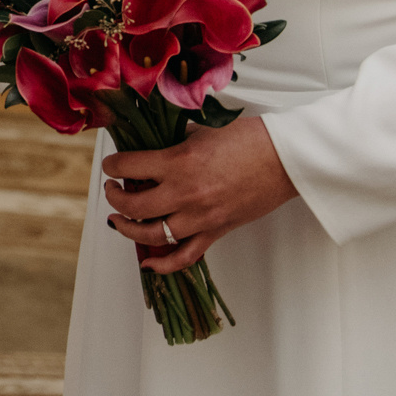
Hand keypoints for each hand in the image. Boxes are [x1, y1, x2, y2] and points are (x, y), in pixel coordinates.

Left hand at [102, 119, 297, 273]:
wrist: (285, 159)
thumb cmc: (249, 139)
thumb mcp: (201, 131)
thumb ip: (173, 141)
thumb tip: (152, 146)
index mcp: (178, 163)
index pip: (129, 167)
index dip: (112, 165)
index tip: (110, 165)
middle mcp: (185, 194)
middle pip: (133, 206)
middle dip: (114, 198)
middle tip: (112, 189)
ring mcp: (201, 217)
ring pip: (153, 236)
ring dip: (129, 230)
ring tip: (118, 220)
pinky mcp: (217, 232)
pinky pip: (185, 256)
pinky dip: (164, 265)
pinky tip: (148, 263)